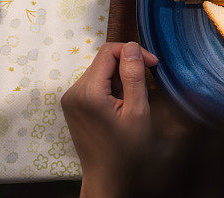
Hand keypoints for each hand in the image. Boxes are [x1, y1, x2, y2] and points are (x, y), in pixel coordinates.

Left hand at [61, 41, 157, 197]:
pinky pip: (95, 82)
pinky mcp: (73, 104)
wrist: (107, 176)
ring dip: (121, 77)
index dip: (134, 52)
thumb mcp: (137, 111)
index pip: (109, 51)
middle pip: (104, 60)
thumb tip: (132, 47)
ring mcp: (71, 98)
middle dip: (128, 66)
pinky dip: (112, 86)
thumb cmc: (125, 149)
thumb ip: (134, 76)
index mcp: (88, 92)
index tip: (153, 65)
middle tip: (146, 85)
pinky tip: (121, 103)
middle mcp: (74, 92)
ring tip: (132, 99)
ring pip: (101, 70)